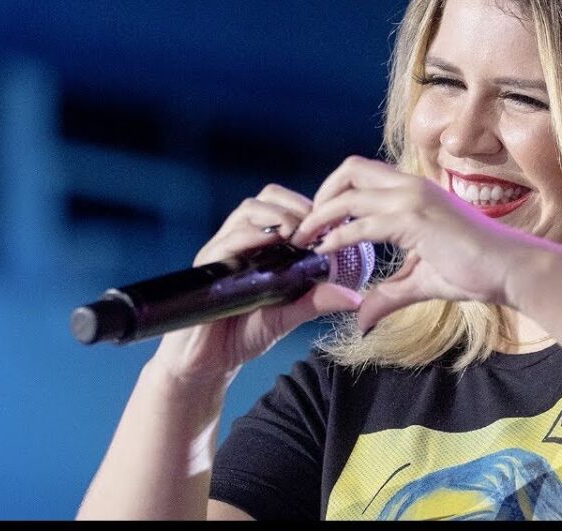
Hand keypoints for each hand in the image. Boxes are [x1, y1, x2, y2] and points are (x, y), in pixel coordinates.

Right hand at [149, 184, 364, 386]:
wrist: (208, 362)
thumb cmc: (245, 333)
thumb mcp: (289, 314)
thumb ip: (317, 301)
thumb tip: (354, 297)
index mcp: (261, 245)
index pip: (282, 206)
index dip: (307, 208)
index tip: (330, 224)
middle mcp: (240, 240)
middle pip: (266, 199)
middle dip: (295, 206)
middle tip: (315, 228)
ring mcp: (222, 250)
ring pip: (248, 211)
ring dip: (277, 216)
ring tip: (297, 235)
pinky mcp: (207, 267)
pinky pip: (227, 241)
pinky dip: (251, 237)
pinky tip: (270, 246)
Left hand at [289, 156, 540, 331]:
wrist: (510, 270)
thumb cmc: (476, 271)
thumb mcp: (422, 281)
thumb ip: (389, 294)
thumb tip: (362, 318)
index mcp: (415, 192)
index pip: (363, 176)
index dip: (334, 194)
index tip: (317, 224)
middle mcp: (412, 186)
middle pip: (349, 170)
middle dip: (321, 195)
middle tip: (304, 226)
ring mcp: (414, 199)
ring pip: (349, 191)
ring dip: (320, 214)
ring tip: (303, 238)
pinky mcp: (415, 219)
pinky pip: (362, 223)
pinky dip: (338, 236)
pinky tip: (325, 251)